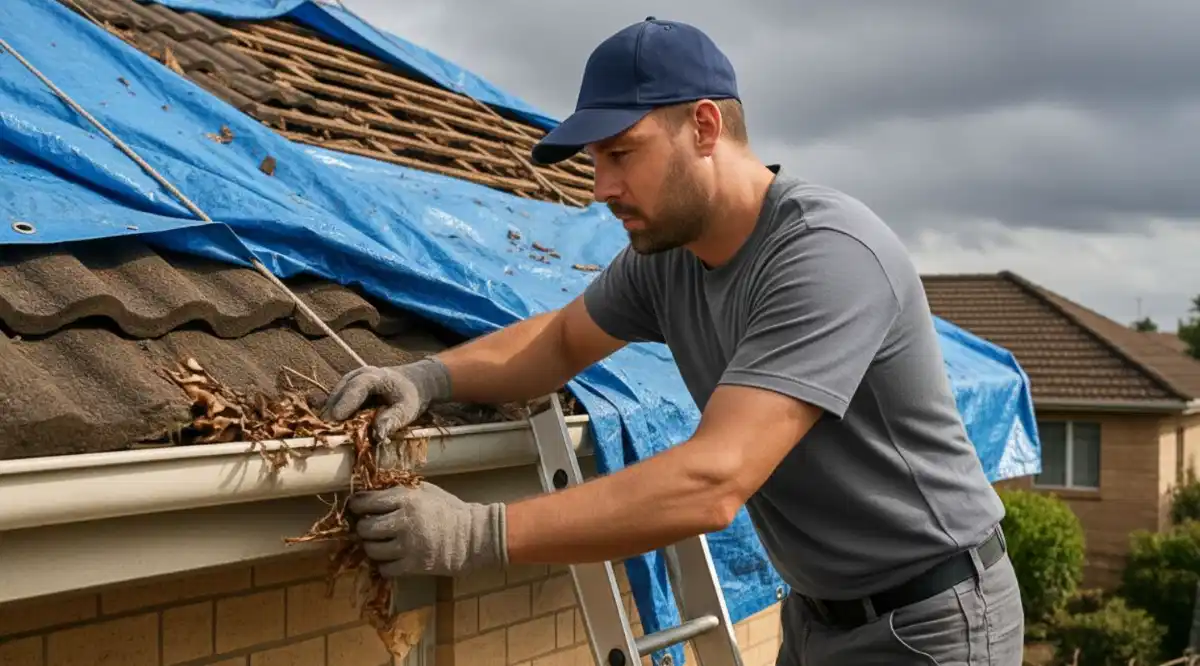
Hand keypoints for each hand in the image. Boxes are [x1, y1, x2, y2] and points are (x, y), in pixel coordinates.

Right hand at [320, 358, 451, 441]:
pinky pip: (335, 400)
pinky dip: (332, 413)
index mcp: (376, 377)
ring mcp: (350, 381)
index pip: (357, 387)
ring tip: (325, 431)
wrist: (412, 383)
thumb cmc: (409, 396)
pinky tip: (330, 427)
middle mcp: (359, 375)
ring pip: (334, 396)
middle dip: (332, 412)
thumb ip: (392, 420)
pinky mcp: (346, 389)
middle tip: (325, 432)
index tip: (336, 418)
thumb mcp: (407, 410)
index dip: (346, 402)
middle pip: (340, 392)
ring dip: (329, 414)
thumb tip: (378, 435)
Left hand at [348, 482, 507, 577]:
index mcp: (406, 499)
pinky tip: (392, 558)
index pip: (366, 502)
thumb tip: (371, 493)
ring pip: (371, 550)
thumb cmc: (449, 510)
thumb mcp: (425, 491)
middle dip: (363, 528)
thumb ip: (400, 491)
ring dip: (373, 547)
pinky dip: (384, 564)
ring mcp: (407, 546)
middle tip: (369, 527)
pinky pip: (384, 569)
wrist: (472, 537)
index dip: (356, 505)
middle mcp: (403, 522)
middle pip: (365, 528)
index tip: (356, 508)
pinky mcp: (412, 566)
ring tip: (381, 543)